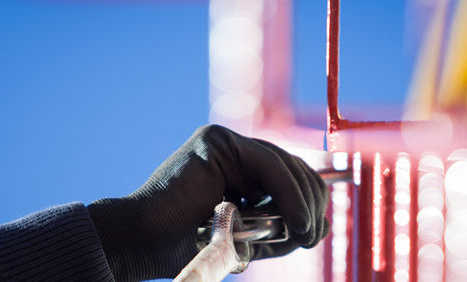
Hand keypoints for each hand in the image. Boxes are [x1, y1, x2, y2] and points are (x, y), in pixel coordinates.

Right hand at [88, 124, 329, 280]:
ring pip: (285, 164)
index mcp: (238, 169)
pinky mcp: (216, 141)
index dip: (310, 201)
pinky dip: (289, 194)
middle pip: (293, 166)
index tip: (313, 233)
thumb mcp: (247, 240)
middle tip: (310, 236)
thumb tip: (323, 224)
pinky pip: (269, 165)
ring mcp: (223, 142)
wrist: (144, 243)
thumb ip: (281, 231)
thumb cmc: (185, 246)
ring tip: (304, 233)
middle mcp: (232, 150)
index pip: (290, 175)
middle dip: (311, 202)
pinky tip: (296, 220)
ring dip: (303, 202)